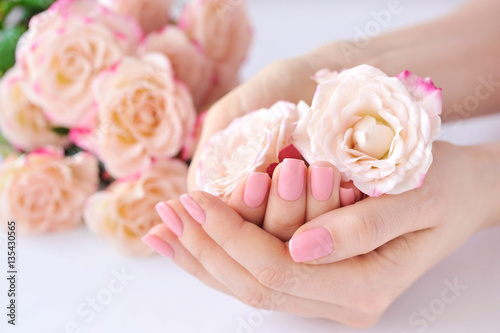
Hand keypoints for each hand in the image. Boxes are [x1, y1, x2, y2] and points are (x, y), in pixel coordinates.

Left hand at [144, 141, 499, 327]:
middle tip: (166, 212)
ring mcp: (329, 295)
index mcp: (365, 285)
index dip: (230, 236)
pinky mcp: (321, 279)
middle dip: (205, 248)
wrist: (462, 193)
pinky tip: (192, 239)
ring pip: (249, 287)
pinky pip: (261, 276)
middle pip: (253, 286)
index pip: (277, 269)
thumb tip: (299, 247)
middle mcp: (343, 301)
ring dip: (203, 256)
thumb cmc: (445, 184)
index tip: (194, 198)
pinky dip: (222, 257)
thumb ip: (361, 229)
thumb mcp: (416, 195)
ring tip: (163, 229)